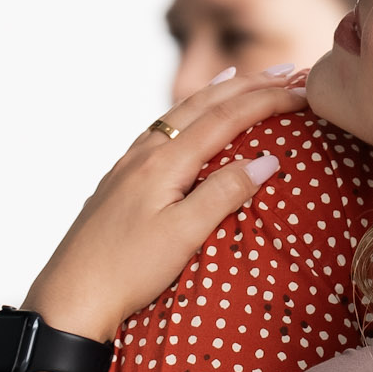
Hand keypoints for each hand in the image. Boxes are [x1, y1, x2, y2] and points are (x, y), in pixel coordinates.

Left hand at [23, 70, 308, 339]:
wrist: (67, 300)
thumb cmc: (126, 272)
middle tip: (287, 72)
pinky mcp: (118, 184)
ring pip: (178, 114)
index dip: (268, 100)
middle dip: (248, 85)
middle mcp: (144, 154)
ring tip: (240, 78)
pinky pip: (160, 131)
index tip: (305, 91)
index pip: (227, 118)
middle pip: (202, 105)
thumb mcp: (183, 235)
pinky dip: (186, 115)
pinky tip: (185, 123)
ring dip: (216, 93)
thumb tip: (267, 160)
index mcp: (164, 162)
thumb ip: (224, 193)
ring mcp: (127, 167)